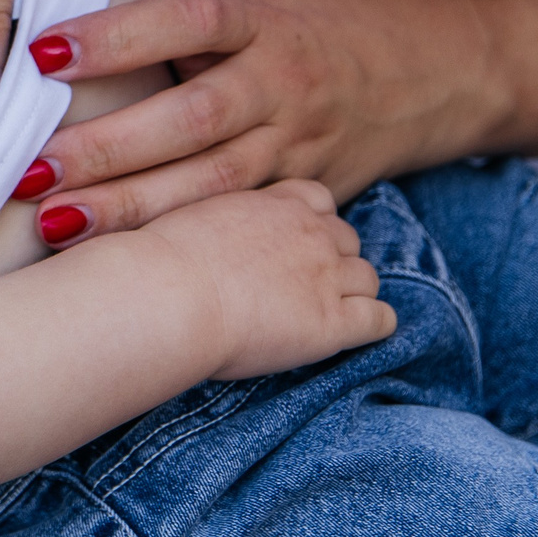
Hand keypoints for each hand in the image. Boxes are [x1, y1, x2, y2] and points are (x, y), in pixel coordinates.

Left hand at [24, 0, 503, 243]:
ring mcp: (292, 145)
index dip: (118, 37)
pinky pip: (233, 222)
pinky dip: (178, 242)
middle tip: (29, 168)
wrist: (428, 68)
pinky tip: (114, 258)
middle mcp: (277, 81)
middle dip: (108, 149)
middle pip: (192, 119)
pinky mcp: (298, 192)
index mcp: (256, 11)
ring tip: (50, 224)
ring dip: (129, 209)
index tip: (44, 53)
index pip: (186, 22)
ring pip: (210, 185)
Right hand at [142, 180, 393, 378]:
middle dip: (331, 259)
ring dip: (351, 294)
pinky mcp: (334, 322)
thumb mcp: (187, 221)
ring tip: (320, 315)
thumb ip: (215, 223)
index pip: (317, 200)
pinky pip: (380, 320)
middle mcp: (309, 232)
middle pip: (347, 238)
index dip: (309, 224)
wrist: (166, 296)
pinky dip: (371, 327)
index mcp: (274, 202)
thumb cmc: (157, 264)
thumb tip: (203, 238)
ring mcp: (325, 276)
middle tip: (300, 288)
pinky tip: (346, 336)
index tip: (287, 246)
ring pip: (367, 278)